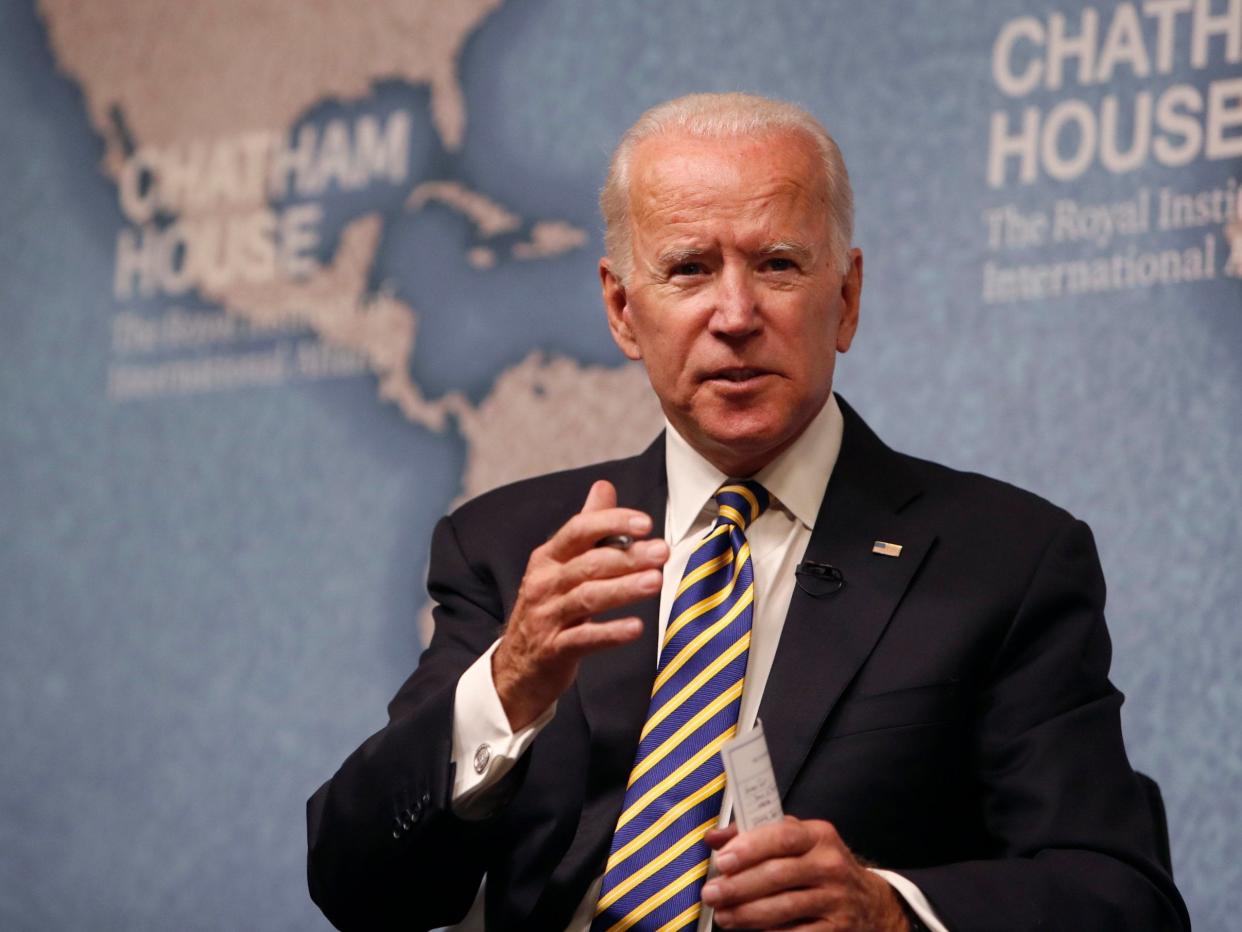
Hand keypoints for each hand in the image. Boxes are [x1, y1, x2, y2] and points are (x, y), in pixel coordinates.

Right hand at [492, 480, 668, 729]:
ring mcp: (546, 617)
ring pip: (587, 597)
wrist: (516, 669)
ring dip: (623, 589)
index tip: (645, 522)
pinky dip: (610, 632)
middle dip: (627, 556)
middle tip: (662, 552)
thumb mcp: (560, 566)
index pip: (578, 529)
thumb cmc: (548, 610)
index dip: (611, 522)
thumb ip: (586, 528)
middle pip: (588, 564)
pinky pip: (584, 638)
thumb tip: (604, 486)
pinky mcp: (553, 650)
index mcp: (547, 558)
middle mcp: (543, 583)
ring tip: (656, 582)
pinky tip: (636, 627)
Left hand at [701, 817, 908, 930]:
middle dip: (738, 887)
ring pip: (784, 908)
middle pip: (778, 875)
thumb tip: (714, 837)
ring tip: (723, 916)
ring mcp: (835, 900)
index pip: (782, 836)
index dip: (749, 848)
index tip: (722, 860)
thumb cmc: (820, 865)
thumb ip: (754, 833)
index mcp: (819, 836)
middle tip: (712, 894)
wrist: (868, 902)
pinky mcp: (836, 930)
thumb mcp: (797, 840)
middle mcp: (830, 866)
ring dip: (747, 914)